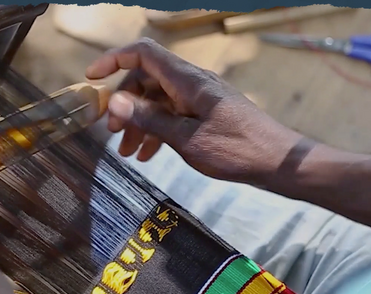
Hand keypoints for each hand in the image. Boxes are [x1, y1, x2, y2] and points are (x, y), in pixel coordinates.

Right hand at [86, 38, 302, 184]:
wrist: (279, 162)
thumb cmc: (237, 150)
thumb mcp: (187, 139)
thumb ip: (150, 119)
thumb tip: (115, 103)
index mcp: (187, 80)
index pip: (143, 53)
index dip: (113, 59)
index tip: (92, 78)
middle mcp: (192, 83)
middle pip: (146, 79)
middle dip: (124, 104)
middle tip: (111, 133)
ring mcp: (199, 98)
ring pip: (157, 101)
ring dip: (139, 123)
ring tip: (126, 152)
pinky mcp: (206, 115)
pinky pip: (172, 115)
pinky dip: (157, 131)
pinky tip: (148, 155)